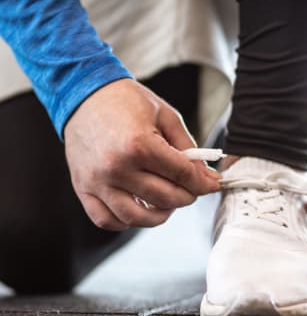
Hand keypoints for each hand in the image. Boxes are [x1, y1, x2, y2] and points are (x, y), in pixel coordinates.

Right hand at [64, 79, 220, 230]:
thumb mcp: (166, 116)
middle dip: (188, 196)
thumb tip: (205, 176)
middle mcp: (117, 167)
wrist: (84, 94)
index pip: (182, 175)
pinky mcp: (82, 188)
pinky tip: (139, 208)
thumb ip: (188, 148)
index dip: (204, 183)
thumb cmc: (127, 102)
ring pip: (137, 217)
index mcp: (140, 145)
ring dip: (161, 214)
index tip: (214, 185)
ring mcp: (97, 181)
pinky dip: (126, 221)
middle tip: (192, 189)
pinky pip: (106, 220)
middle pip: (165, 198)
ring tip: (168, 202)